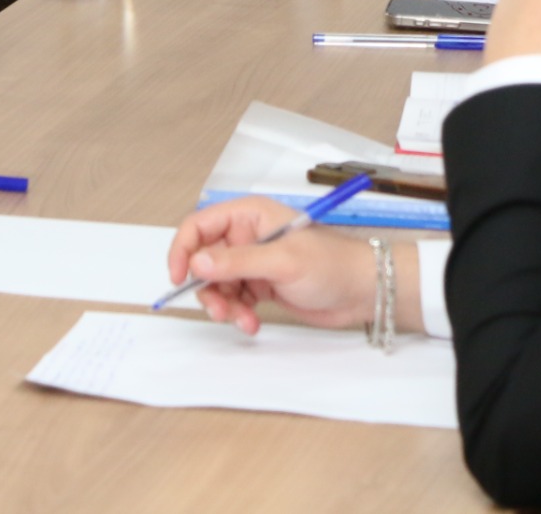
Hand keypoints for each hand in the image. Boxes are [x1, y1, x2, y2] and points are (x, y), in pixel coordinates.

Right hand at [166, 197, 416, 336]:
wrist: (361, 292)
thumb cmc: (332, 264)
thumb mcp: (282, 261)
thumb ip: (238, 262)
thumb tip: (198, 262)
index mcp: (250, 216)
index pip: (200, 225)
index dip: (183, 249)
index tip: (179, 276)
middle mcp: (247, 237)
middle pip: (204, 260)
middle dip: (207, 287)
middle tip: (218, 309)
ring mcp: (253, 263)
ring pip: (217, 285)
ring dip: (223, 306)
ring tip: (241, 320)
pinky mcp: (260, 285)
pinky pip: (233, 300)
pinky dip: (237, 314)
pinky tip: (252, 323)